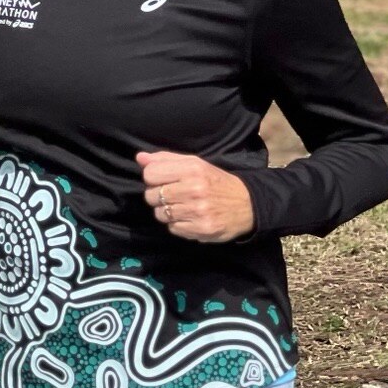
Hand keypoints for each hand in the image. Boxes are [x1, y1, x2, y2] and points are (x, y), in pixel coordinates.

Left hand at [136, 150, 255, 242]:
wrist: (247, 205)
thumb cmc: (216, 182)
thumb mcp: (195, 164)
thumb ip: (166, 159)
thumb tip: (140, 158)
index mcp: (192, 168)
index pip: (150, 173)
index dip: (153, 178)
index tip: (163, 181)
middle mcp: (194, 188)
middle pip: (151, 196)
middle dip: (158, 196)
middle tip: (173, 195)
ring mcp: (197, 210)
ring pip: (160, 214)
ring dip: (167, 212)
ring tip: (182, 207)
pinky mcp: (201, 229)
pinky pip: (172, 228)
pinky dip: (178, 225)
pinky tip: (190, 218)